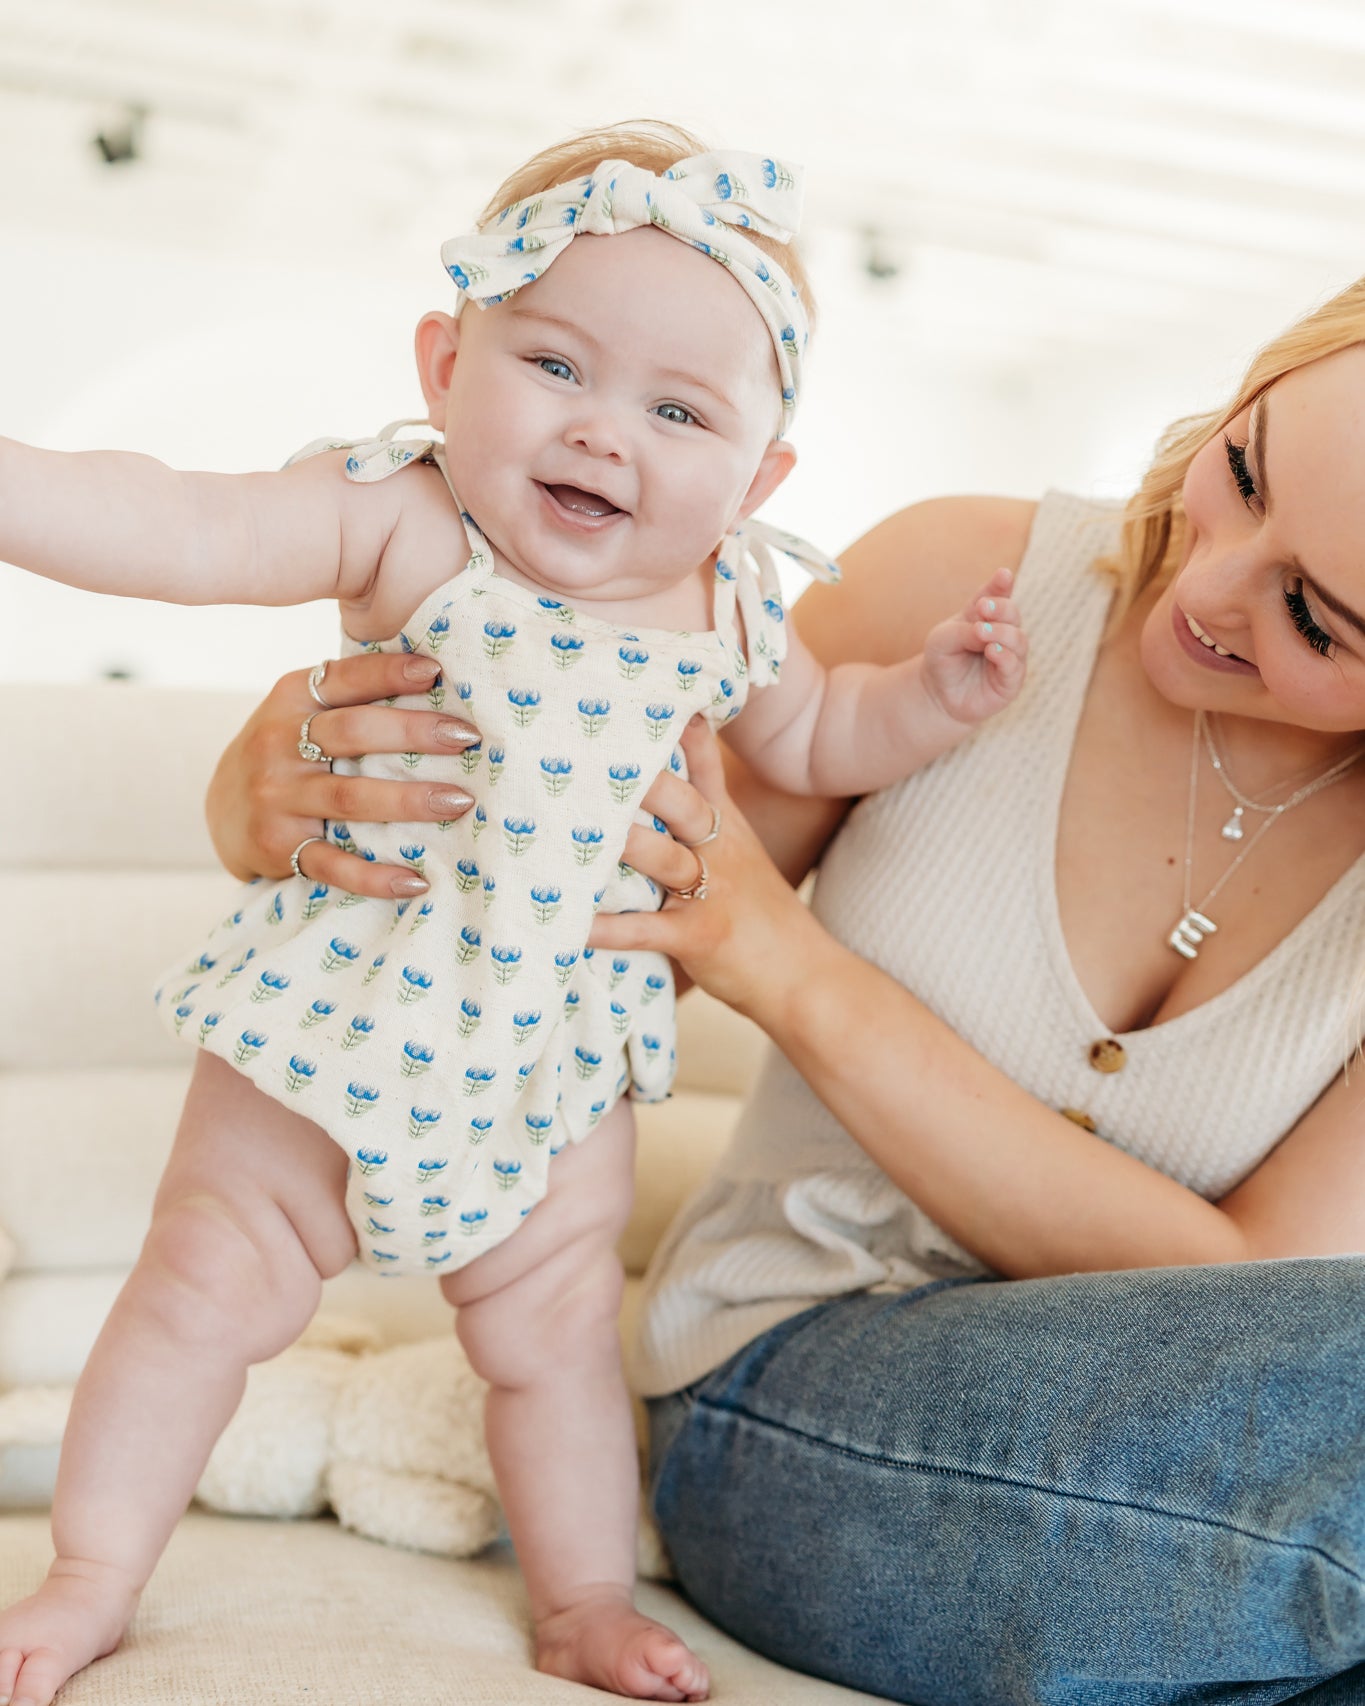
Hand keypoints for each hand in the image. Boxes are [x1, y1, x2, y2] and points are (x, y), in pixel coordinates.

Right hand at [204, 653, 479, 897]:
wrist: (222, 810)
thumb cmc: (288, 749)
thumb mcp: (302, 708)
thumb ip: (352, 693)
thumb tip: (436, 673)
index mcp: (291, 699)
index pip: (344, 678)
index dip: (389, 673)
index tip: (436, 671)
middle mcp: (277, 743)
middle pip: (353, 733)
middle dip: (414, 733)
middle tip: (467, 737)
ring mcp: (276, 797)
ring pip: (350, 798)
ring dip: (409, 801)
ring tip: (460, 801)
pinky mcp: (279, 847)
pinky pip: (333, 864)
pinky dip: (375, 877)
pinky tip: (416, 881)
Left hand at [589, 719, 826, 1022]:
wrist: (804, 975)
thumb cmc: (761, 915)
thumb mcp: (742, 854)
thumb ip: (706, 816)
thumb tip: (659, 784)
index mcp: (726, 826)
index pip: (702, 765)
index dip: (678, 729)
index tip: (643, 692)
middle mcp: (719, 850)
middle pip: (679, 801)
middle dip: (639, 777)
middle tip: (590, 749)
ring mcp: (711, 892)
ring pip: (661, 858)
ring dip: (618, 843)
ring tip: (569, 826)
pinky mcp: (701, 936)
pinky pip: (647, 930)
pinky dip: (609, 929)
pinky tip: (575, 925)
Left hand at [919, 566, 1026, 727]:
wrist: (938, 695)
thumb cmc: (942, 660)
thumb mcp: (942, 639)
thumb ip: (963, 630)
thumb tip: (985, 630)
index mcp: (986, 617)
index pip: (997, 595)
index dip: (1001, 585)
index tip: (1003, 575)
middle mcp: (1003, 633)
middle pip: (1012, 614)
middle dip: (1001, 608)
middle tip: (984, 607)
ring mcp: (1010, 657)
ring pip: (1018, 639)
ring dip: (1001, 632)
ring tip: (982, 632)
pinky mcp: (1010, 682)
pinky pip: (1015, 667)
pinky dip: (1005, 656)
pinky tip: (992, 651)